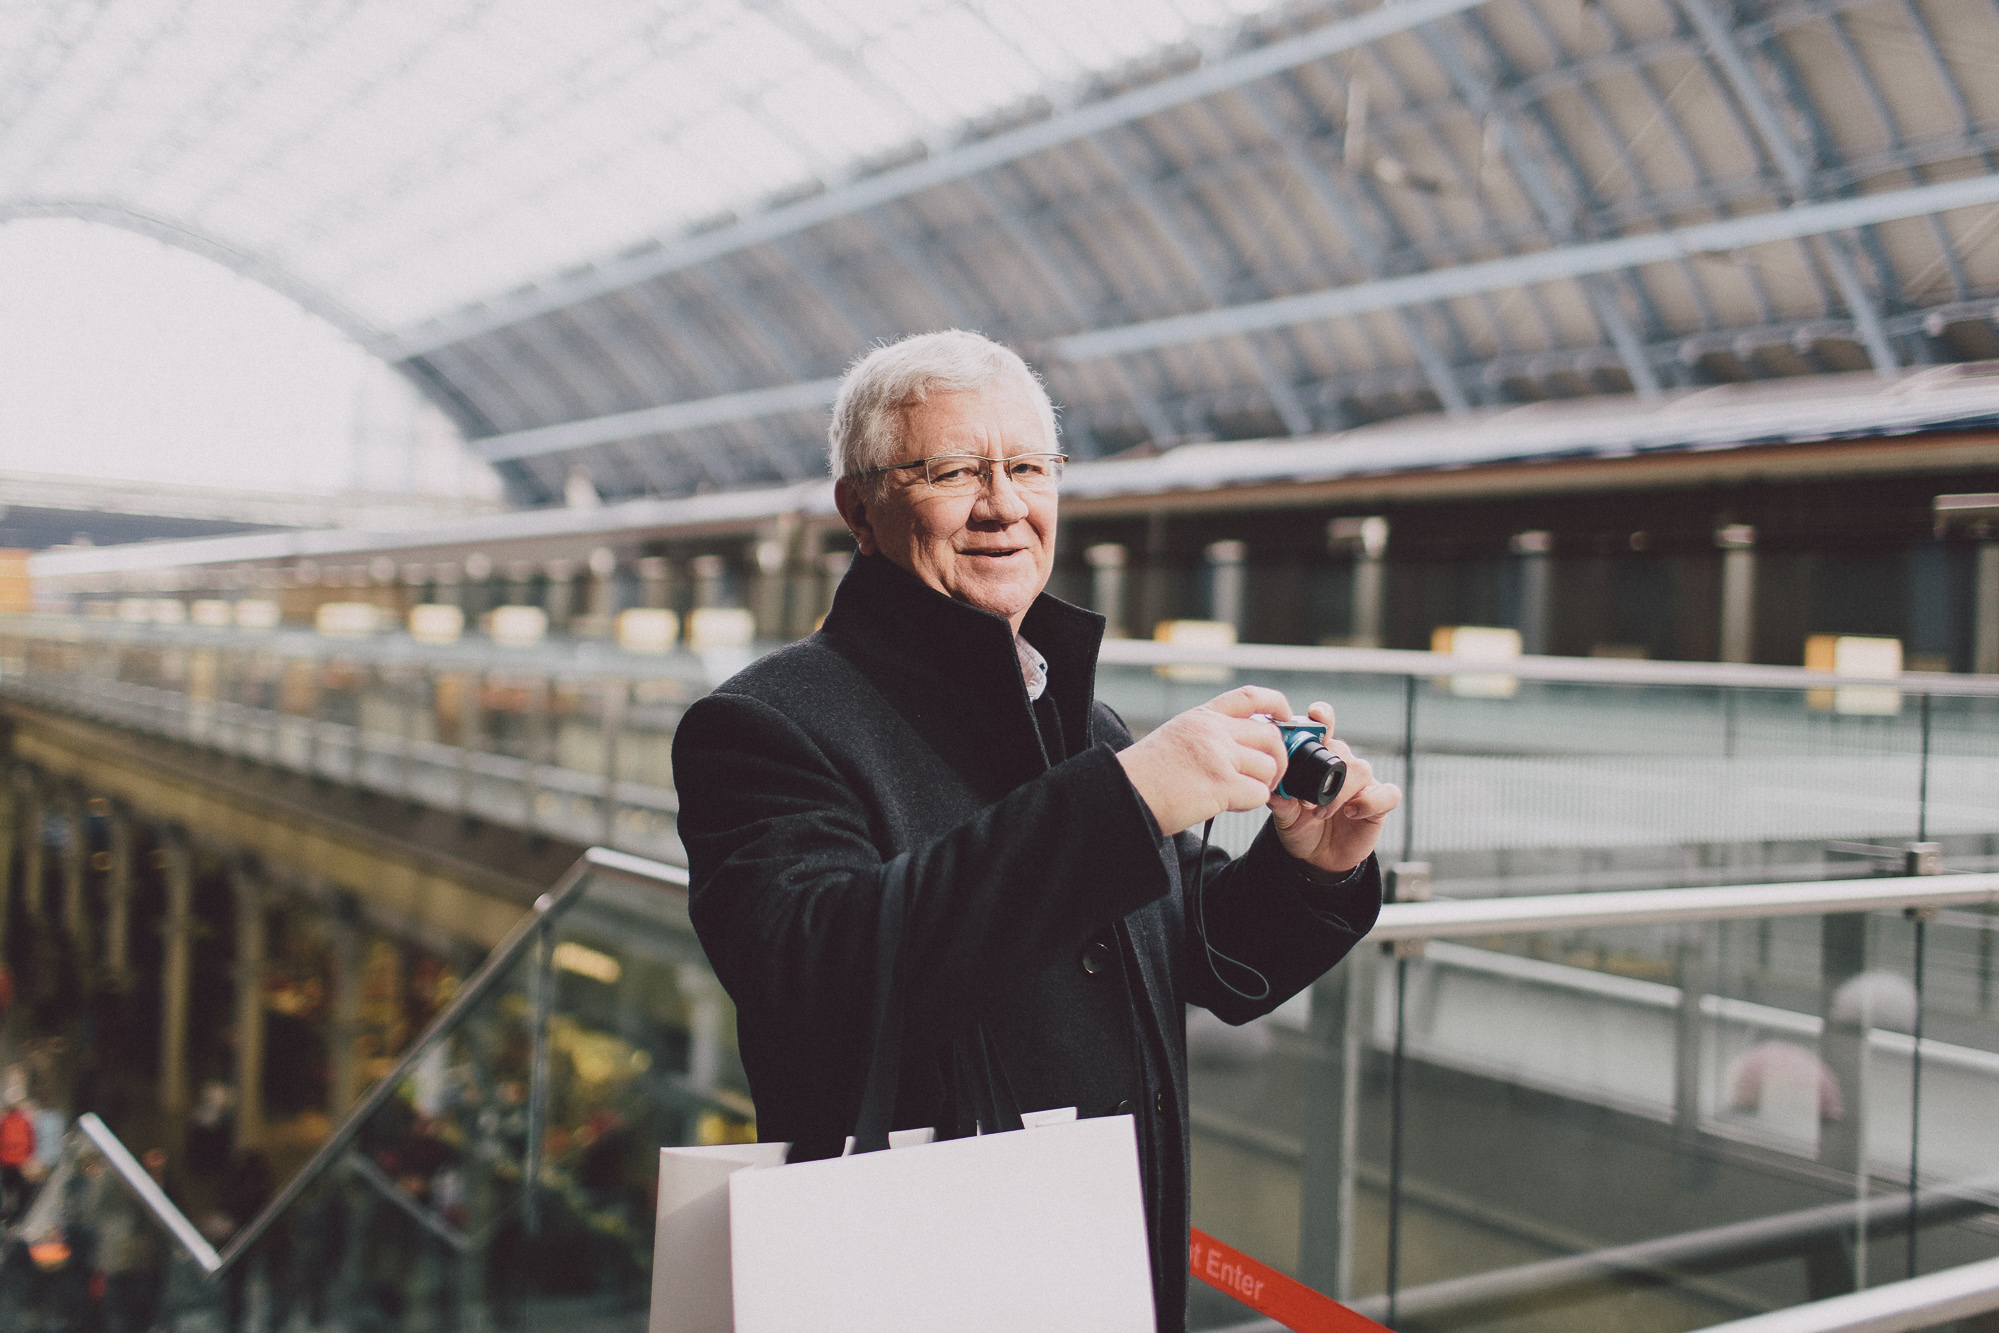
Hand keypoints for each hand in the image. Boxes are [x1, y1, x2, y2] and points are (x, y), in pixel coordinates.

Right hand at [1116, 686, 1294, 836]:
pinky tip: (1229, 804)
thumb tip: (1243, 749)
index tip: (1286, 715)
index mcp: (1201, 717)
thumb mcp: (1176, 738)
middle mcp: (1212, 730)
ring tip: (1241, 794)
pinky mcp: (1220, 784)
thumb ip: (1209, 736)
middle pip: (1270, 735)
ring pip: (1269, 766)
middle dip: (1279, 758)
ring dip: (1263, 784)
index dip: (1276, 703)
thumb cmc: (1144, 776)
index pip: (1250, 697)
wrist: (1122, 794)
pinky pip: (1259, 793)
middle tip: (1269, 776)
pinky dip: (1251, 803)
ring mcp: (1218, 755)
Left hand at [1268, 702, 1401, 874]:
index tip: (1315, 715)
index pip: (1325, 729)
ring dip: (1340, 791)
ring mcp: (1364, 784)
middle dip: (1326, 770)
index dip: (1323, 718)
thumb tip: (1273, 789)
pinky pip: (1388, 794)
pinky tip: (1352, 812)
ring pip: (1362, 769)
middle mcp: (1344, 766)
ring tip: (1320, 812)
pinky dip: (1371, 801)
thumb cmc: (1300, 828)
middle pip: (1343, 750)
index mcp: (1319, 760)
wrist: (1317, 858)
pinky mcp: (1380, 804)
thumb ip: (1281, 801)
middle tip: (1307, 799)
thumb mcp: (1284, 815)